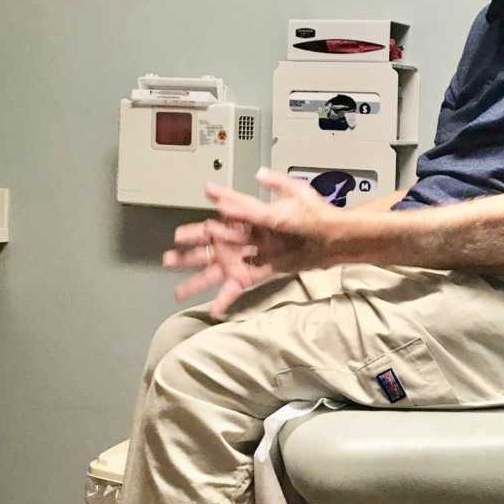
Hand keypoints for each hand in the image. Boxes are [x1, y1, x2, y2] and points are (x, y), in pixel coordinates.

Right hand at [162, 169, 339, 317]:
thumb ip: (256, 199)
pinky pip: (237, 288)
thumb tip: (225, 193)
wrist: (336, 238)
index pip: (216, 222)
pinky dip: (225, 300)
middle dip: (188, 254)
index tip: (178, 234)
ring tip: (178, 290)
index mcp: (249, 217)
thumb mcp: (287, 198)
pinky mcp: (260, 274)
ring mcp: (251, 258)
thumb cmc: (315, 214)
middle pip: (210, 247)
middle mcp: (245, 238)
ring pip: (217, 270)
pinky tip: (212, 310)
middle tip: (167, 258)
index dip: (196, 229)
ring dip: (197, 279)